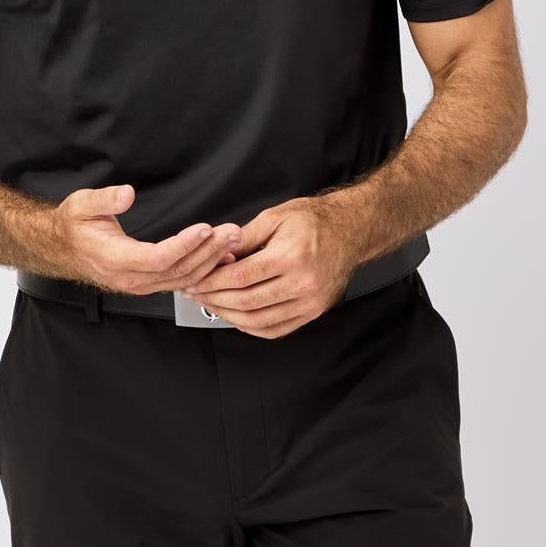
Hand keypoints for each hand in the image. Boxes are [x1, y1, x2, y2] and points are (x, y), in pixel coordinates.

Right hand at [52, 183, 242, 297]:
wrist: (65, 247)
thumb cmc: (75, 226)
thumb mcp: (81, 204)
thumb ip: (104, 199)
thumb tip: (127, 194)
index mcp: (115, 259)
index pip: (158, 257)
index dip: (185, 245)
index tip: (206, 229)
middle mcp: (131, 278)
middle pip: (178, 270)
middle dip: (208, 251)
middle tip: (232, 232)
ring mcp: (141, 284)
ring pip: (183, 279)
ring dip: (211, 260)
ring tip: (232, 241)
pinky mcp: (149, 283)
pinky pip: (180, 281)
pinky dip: (203, 270)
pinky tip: (220, 258)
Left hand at [179, 196, 356, 336]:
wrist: (350, 231)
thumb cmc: (314, 221)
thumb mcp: (274, 217)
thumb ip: (243, 238)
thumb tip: (216, 253)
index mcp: (291, 256)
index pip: (240, 277)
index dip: (212, 281)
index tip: (195, 280)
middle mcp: (302, 283)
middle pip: (246, 302)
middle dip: (214, 300)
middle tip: (196, 294)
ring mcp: (310, 302)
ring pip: (259, 321)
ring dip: (229, 316)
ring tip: (211, 305)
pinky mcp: (313, 312)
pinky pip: (276, 329)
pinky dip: (252, 327)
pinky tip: (237, 317)